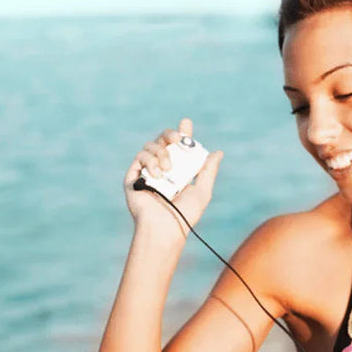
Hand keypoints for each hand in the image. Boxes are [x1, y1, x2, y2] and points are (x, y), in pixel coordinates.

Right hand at [123, 118, 223, 240]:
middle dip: (172, 135)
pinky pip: (140, 157)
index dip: (183, 133)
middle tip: (179, 139)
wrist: (165, 228)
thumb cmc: (184, 215)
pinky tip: (158, 174)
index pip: (179, 147)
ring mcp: (146, 171)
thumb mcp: (202, 191)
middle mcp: (161, 168)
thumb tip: (218, 153)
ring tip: (168, 169)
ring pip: (151, 146)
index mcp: (178, 170)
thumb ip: (208, 171)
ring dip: (162, 152)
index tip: (186, 123)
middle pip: (163, 141)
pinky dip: (150, 161)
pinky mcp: (133, 176)